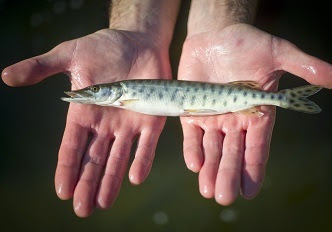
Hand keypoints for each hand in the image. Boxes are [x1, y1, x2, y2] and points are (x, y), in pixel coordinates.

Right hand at [2, 29, 170, 216]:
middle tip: (83, 209)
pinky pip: (146, 144)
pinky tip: (135, 178)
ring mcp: (129, 124)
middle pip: (94, 159)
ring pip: (118, 158)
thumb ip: (42, 67)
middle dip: (88, 184)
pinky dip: (141, 159)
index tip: (62, 190)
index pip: (72, 146)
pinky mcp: (151, 119)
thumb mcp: (69, 54)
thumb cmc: (103, 48)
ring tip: (104, 203)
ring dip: (111, 180)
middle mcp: (105, 124)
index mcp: (85, 113)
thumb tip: (7, 76)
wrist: (137, 41)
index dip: (67, 168)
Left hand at [178, 23, 331, 204]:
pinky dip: (192, 149)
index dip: (254, 168)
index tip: (250, 191)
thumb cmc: (250, 44)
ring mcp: (213, 117)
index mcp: (258, 113)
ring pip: (212, 149)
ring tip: (209, 191)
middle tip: (225, 197)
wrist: (218, 35)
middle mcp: (235, 121)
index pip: (257, 146)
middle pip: (233, 153)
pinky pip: (192, 134)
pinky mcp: (193, 110)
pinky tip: (195, 165)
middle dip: (229, 174)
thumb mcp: (280, 53)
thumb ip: (306, 66)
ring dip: (210, 169)